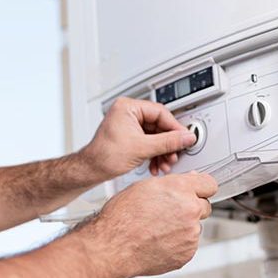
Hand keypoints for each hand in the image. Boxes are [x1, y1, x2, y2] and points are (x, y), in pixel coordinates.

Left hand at [79, 97, 196, 179]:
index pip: (160, 113)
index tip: (185, 138)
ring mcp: (129, 124)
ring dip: (163, 151)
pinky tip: (157, 165)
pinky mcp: (130, 136)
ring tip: (165, 164)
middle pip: (159, 125)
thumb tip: (186, 137)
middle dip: (168, 144)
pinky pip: (149, 142)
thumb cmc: (104, 156)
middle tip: (175, 154)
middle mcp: (128, 113)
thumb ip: (168, 142)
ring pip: (156, 135)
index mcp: (128, 107)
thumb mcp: (142, 148)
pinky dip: (155, 154)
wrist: (90, 170)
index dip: (175, 128)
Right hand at [90, 172, 217, 277]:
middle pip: (205, 206)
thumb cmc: (122, 217)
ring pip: (195, 227)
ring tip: (158, 229)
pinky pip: (188, 245)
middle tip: (170, 212)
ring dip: (183, 227)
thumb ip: (172, 184)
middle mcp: (189, 210)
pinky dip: (178, 243)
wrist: (113, 247)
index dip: (202, 188)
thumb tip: (187, 182)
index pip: (209, 184)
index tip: (199, 191)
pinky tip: (159, 241)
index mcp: (180, 189)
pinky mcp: (187, 253)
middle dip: (192, 208)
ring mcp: (190, 234)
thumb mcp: (144, 187)